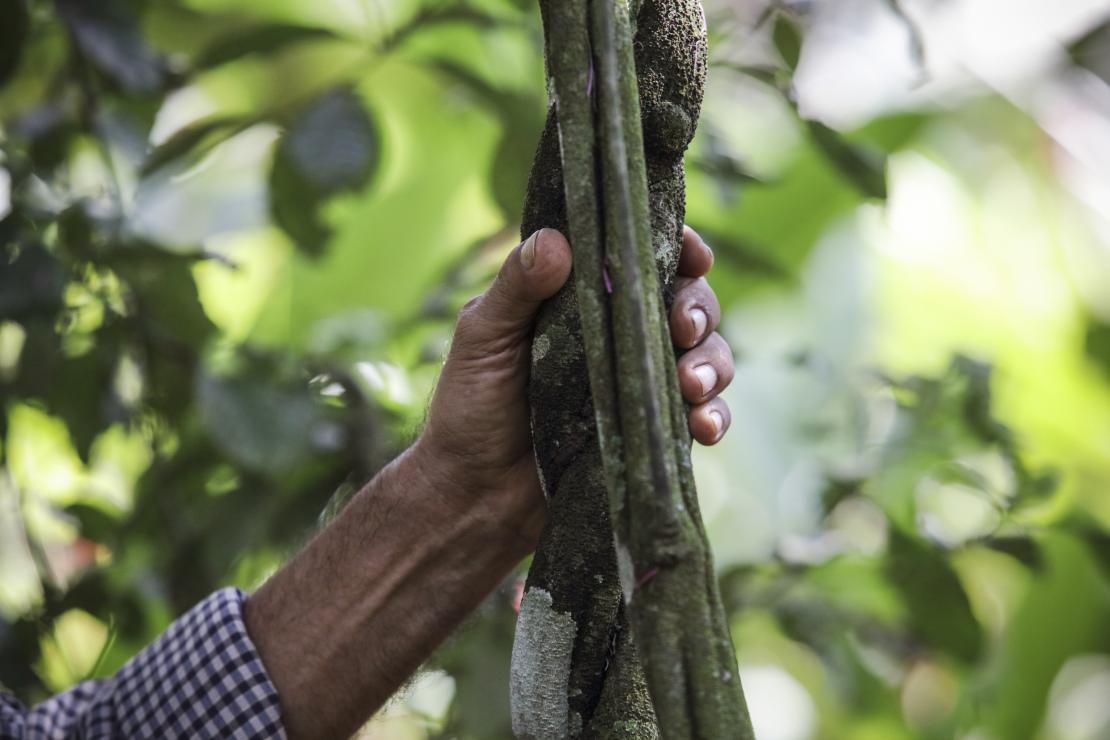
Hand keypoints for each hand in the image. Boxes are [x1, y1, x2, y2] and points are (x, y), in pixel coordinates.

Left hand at [417, 225, 734, 550]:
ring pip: (707, 354)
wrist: (477, 496)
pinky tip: (703, 427)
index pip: (641, 256)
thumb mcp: (483, 338)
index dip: (678, 246)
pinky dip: (715, 414)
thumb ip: (516, 288)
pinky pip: (705, 413)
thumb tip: (556, 240)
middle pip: (687, 300)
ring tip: (691, 385)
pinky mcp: (654, 428)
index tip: (694, 254)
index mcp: (582, 296)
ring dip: (713, 363)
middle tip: (682, 329)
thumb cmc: (471, 408)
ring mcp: (641, 381)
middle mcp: (621, 331)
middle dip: (698, 309)